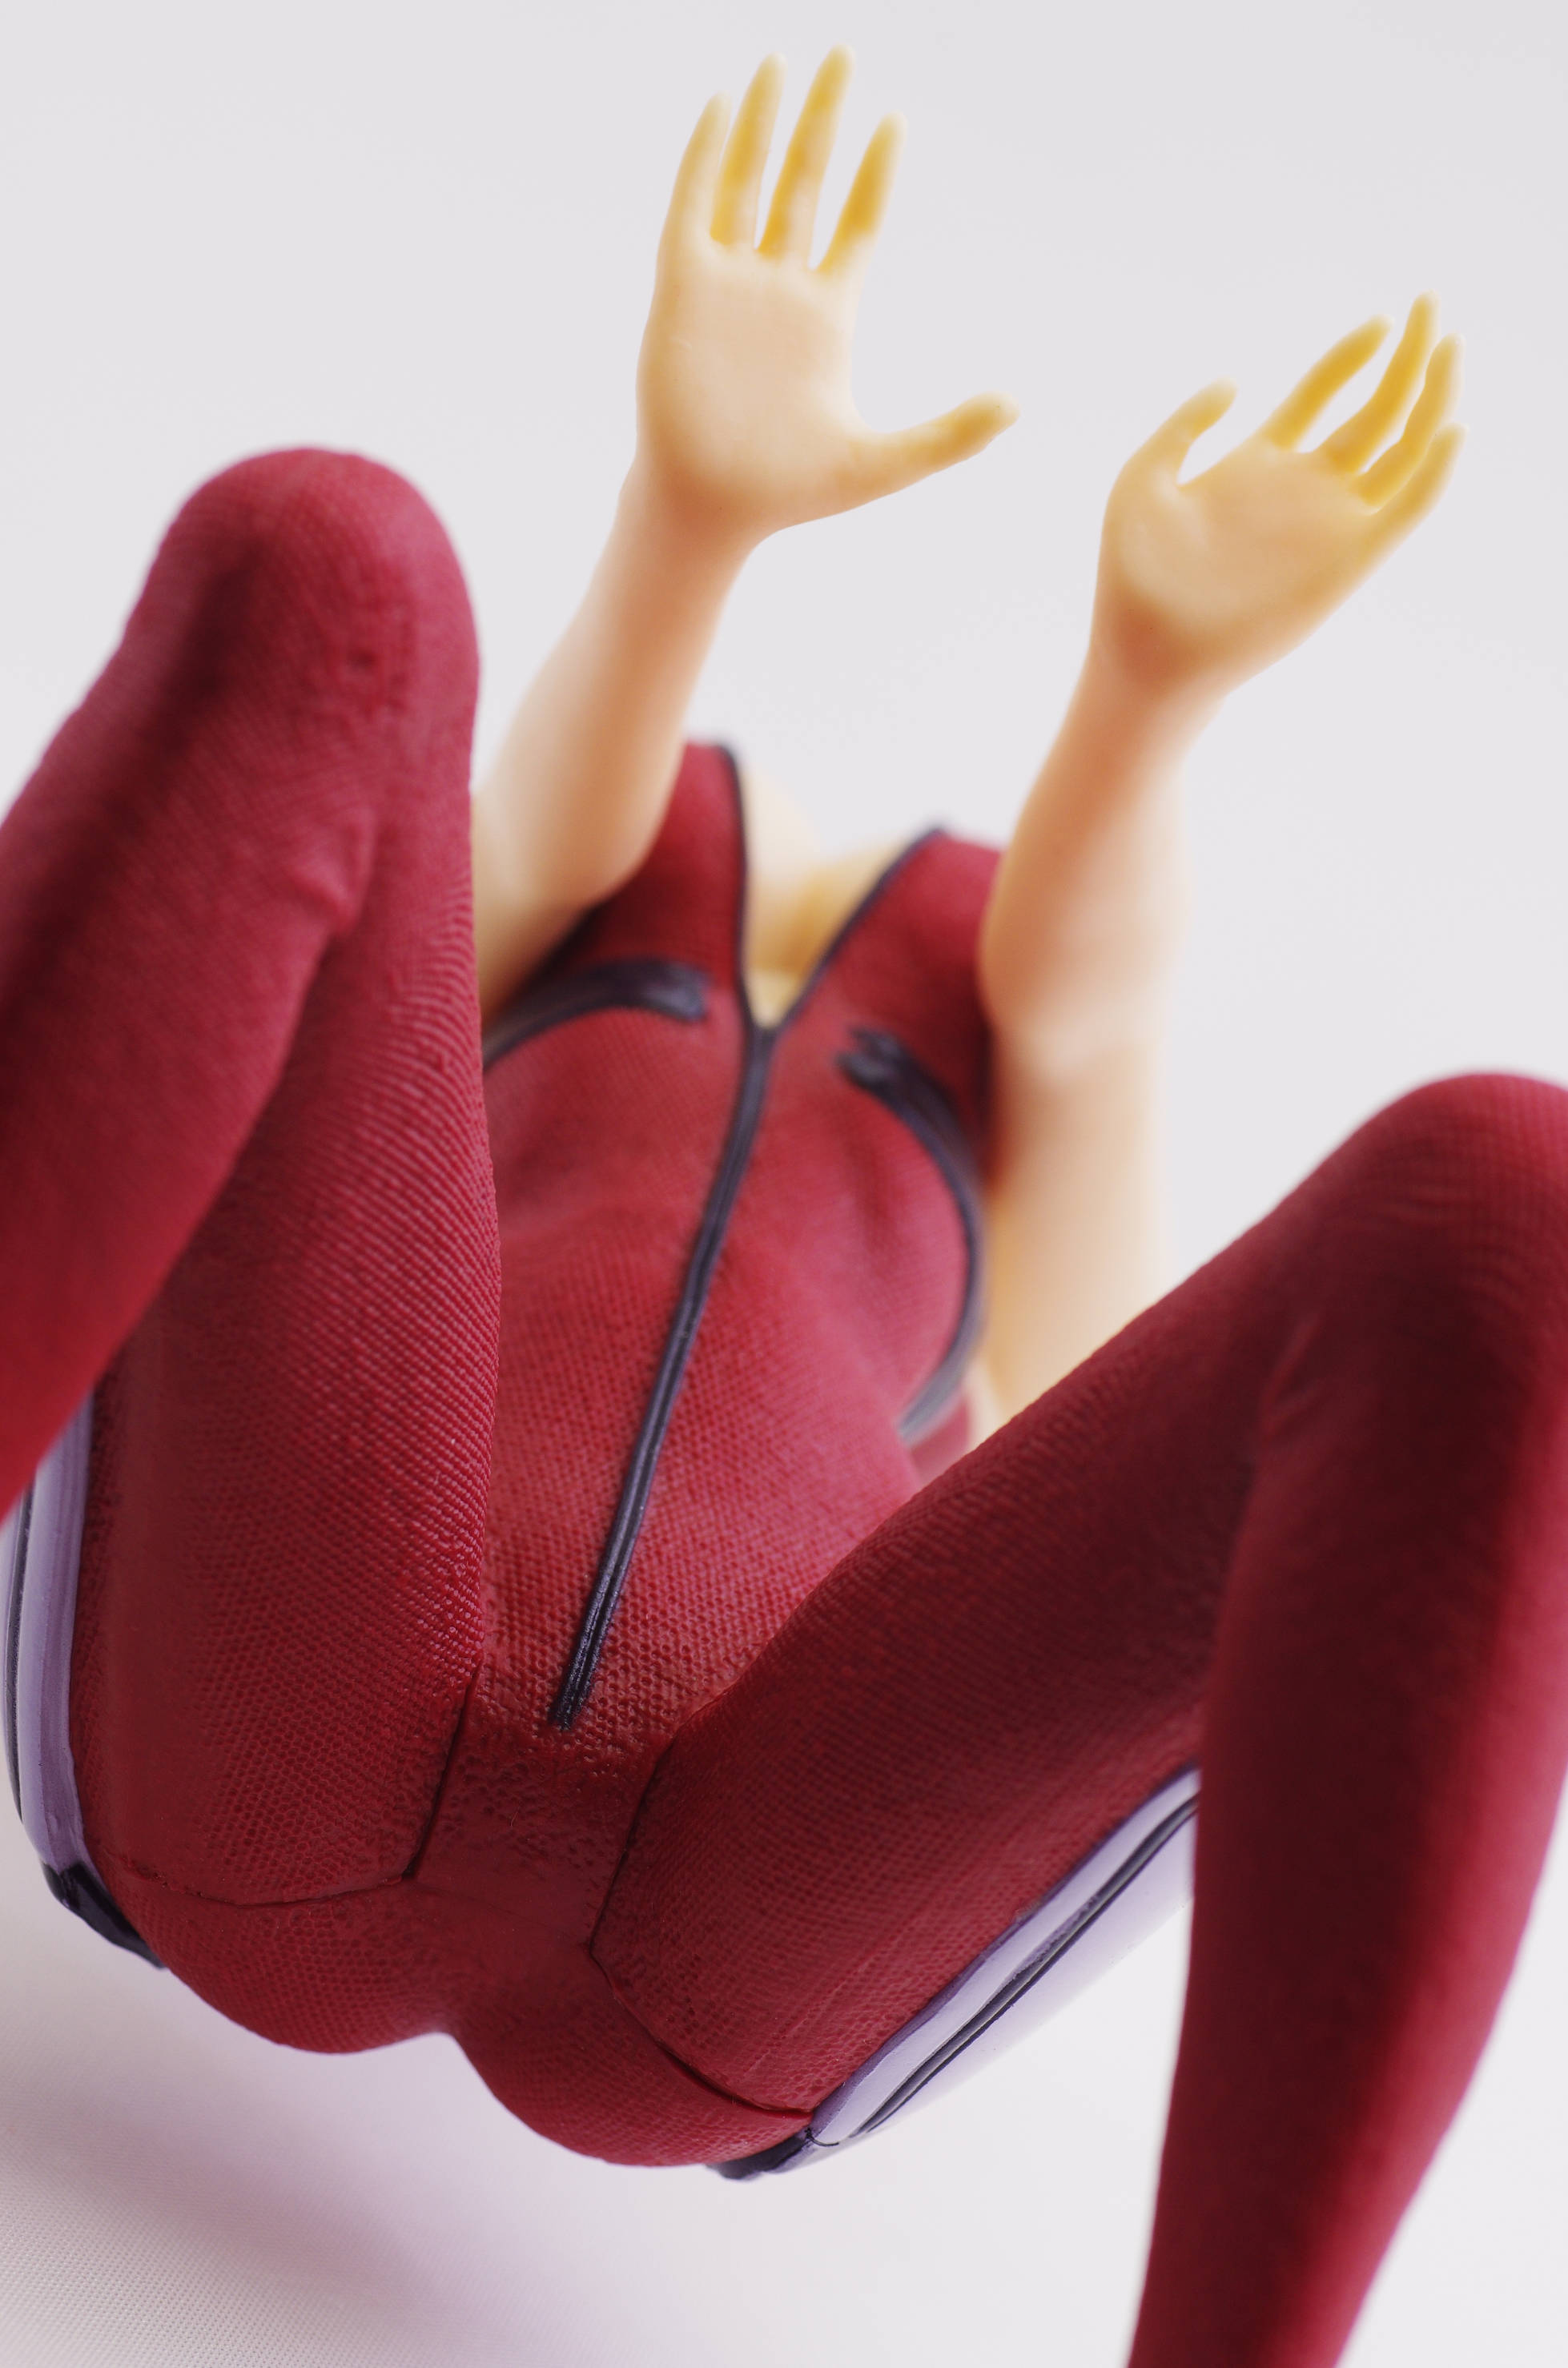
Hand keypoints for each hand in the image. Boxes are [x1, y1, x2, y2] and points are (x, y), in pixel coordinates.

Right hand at [631, 48, 1016, 556]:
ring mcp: (729, 284)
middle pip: (804, 184)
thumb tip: (1019, 404)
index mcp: (827, 317)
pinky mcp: (682, 289)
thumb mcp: (887, 462)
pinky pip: (694, 208)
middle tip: (844, 53)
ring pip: (748, 182)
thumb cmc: (790, 493)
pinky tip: (722, 106)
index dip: (876, 175)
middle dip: (824, 120)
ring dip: (763, 122)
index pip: (858, 226)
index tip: (895, 121)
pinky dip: (706, 158)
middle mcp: (778, 288)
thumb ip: (953, 433)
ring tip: (780, 62)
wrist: (713, 510)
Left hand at [1091, 297, 1464, 708]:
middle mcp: (1302, 490)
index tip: (1381, 318)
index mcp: (1258, 464)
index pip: (1322, 392)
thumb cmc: (1132, 576)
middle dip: (1406, 358)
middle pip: (1374, 411)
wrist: (1146, 650)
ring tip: (1449, 347)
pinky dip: (1432, 471)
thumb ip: (1185, 425)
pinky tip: (1446, 428)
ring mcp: (1330, 524)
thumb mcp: (1142, 479)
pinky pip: (1405, 510)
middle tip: (1430, 304)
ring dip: (1432, 399)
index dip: (1354, 354)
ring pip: (1402, 450)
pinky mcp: (1349, 561)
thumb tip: (1236, 381)